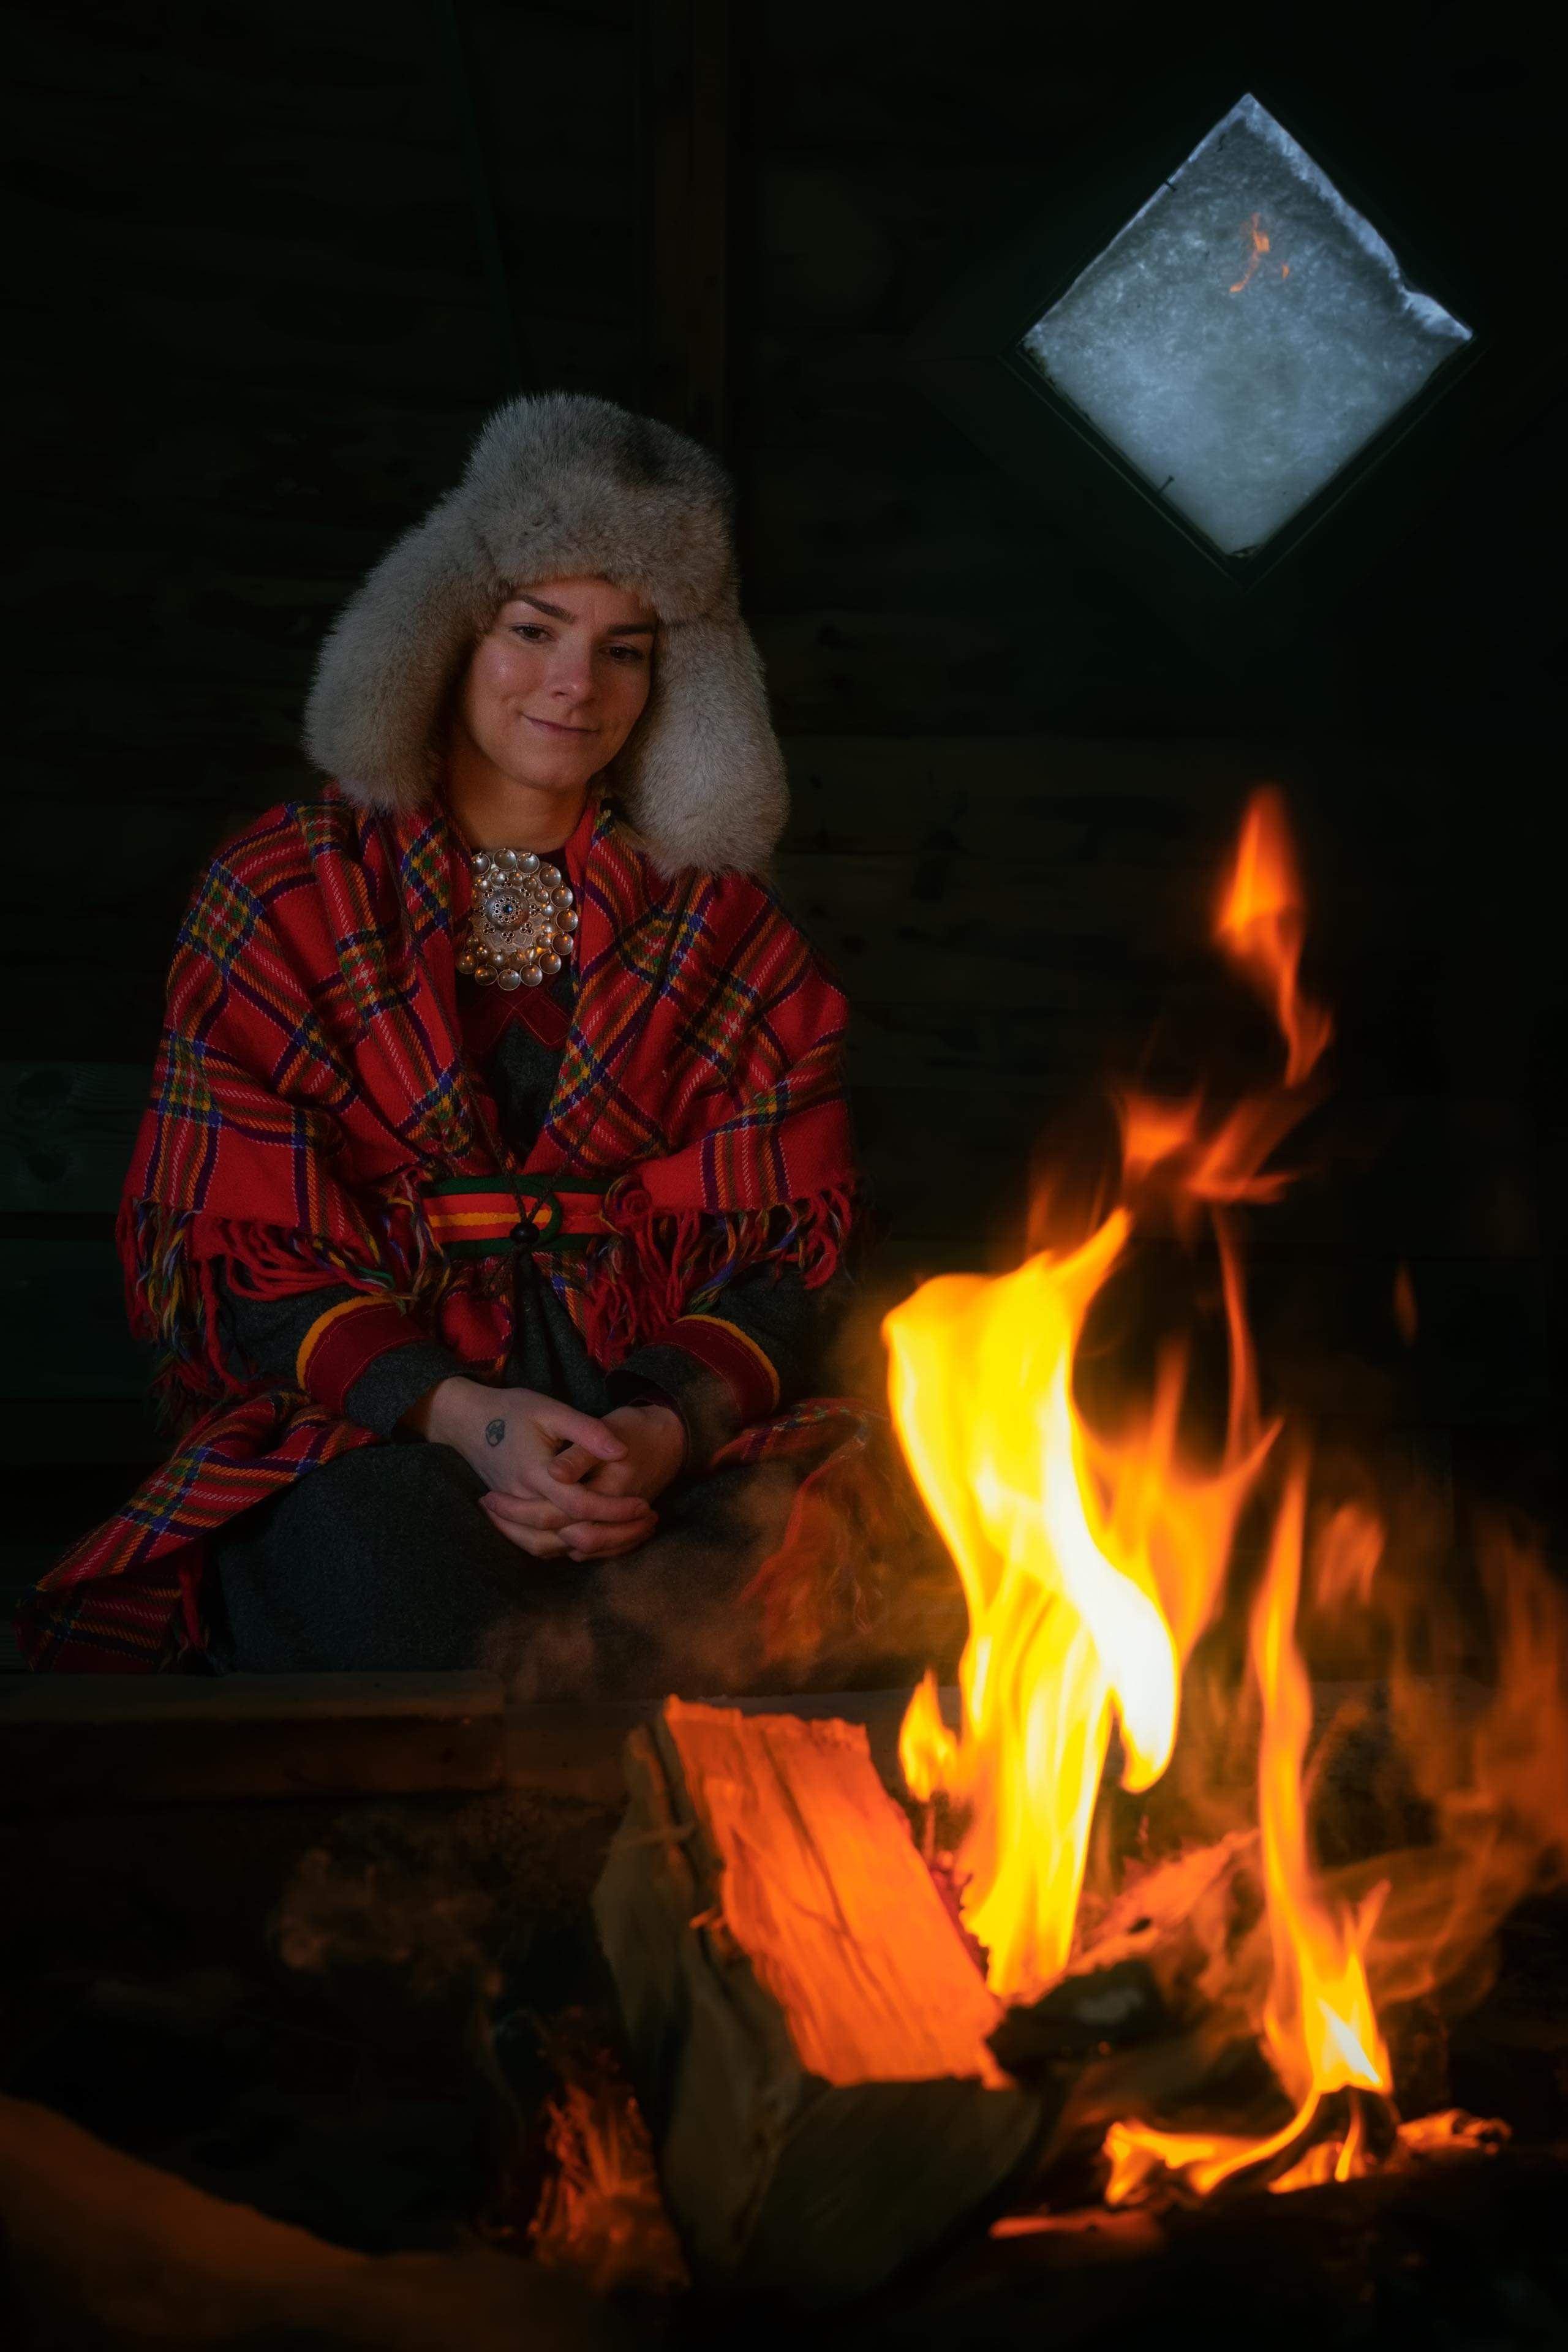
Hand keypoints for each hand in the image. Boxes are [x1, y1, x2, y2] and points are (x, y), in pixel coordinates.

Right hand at [479, 1400, 685, 1563]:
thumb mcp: (551, 1409)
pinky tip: (594, 1541)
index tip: (644, 1505)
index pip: (580, 1504)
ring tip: (629, 1537)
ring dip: (593, 1547)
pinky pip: (538, 1545)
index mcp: (536, 1473)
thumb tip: (622, 1451)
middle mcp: (523, 1499)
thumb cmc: (512, 1409)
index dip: (615, 1509)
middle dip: (613, 1534)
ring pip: (553, 1547)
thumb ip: (587, 1431)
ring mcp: (514, 1512)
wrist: (467, 1420)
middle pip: (570, 1534)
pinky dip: (567, 1549)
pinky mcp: (511, 1515)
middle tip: (648, 1523)